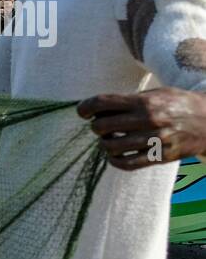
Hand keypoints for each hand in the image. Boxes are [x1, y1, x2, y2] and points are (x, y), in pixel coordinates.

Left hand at [77, 89, 205, 169]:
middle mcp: (148, 120)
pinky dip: (114, 160)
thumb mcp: (156, 94)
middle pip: (101, 126)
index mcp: (144, 102)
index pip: (102, 103)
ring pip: (110, 147)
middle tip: (101, 126)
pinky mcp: (159, 156)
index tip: (82, 112)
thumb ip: (128, 100)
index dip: (85, 108)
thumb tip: (97, 109)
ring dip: (104, 144)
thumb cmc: (176, 104)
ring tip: (109, 140)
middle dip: (95, 126)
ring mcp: (154, 140)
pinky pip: (126, 164)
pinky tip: (114, 155)